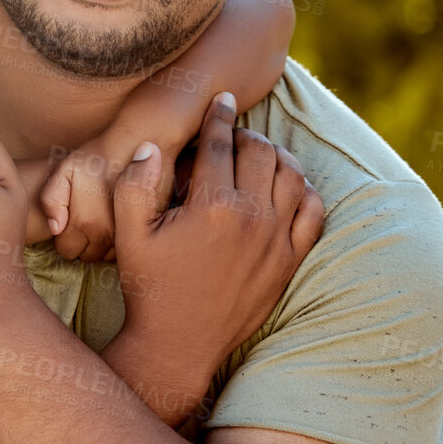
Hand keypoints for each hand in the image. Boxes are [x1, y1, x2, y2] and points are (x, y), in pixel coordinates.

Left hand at [40, 132, 172, 262]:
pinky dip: (122, 242)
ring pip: (108, 256)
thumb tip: (56, 228)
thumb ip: (51, 199)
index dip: (65, 238)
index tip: (70, 223)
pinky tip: (119, 224)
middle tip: (86, 221)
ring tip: (103, 221)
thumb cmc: (99, 156)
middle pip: (87, 257)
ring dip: (103, 245)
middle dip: (83, 244)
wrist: (142, 145)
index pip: (67, 251)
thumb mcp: (65, 170)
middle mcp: (108, 235)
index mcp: (85, 223)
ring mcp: (131, 235)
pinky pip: (129, 248)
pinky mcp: (149, 230)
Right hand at [112, 92, 324, 376]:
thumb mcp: (129, 235)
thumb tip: (151, 147)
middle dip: (246, 135)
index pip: (220, 144)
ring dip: (277, 157)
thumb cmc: (149, 286)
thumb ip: (135, 185)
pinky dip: (304, 190)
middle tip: (232, 134)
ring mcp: (277, 240)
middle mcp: (252, 218)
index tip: (223, 100)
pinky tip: (286, 188)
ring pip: (292, 176)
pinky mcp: (290, 261)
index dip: (219, 117)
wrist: (178, 343)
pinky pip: (314, 211)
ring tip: (258, 155)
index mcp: (213, 206)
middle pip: (261, 153)